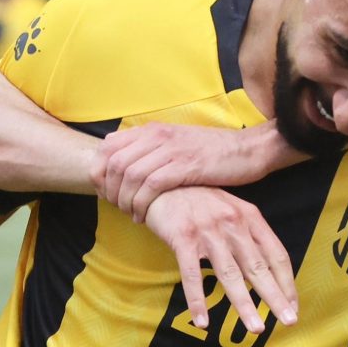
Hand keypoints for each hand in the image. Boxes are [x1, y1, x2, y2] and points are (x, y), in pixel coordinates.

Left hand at [93, 123, 291, 221]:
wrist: (248, 150)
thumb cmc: (212, 152)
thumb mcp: (177, 143)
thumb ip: (151, 150)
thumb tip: (125, 164)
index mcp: (153, 130)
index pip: (108, 147)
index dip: (99, 172)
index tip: (104, 192)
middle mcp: (158, 136)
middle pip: (114, 163)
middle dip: (109, 190)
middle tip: (116, 208)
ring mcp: (172, 150)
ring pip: (130, 176)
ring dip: (124, 201)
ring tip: (130, 214)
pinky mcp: (186, 166)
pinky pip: (151, 186)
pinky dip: (141, 204)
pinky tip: (143, 216)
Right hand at [142, 188, 298, 329]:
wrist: (161, 181)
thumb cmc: (198, 201)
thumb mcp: (230, 210)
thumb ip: (248, 235)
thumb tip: (266, 269)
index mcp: (250, 217)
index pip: (276, 255)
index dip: (287, 282)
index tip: (293, 306)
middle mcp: (233, 223)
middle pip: (259, 267)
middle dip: (276, 297)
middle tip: (289, 321)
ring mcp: (208, 231)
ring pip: (230, 275)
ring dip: (245, 304)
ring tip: (256, 328)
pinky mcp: (183, 238)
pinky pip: (192, 275)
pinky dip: (197, 301)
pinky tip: (202, 322)